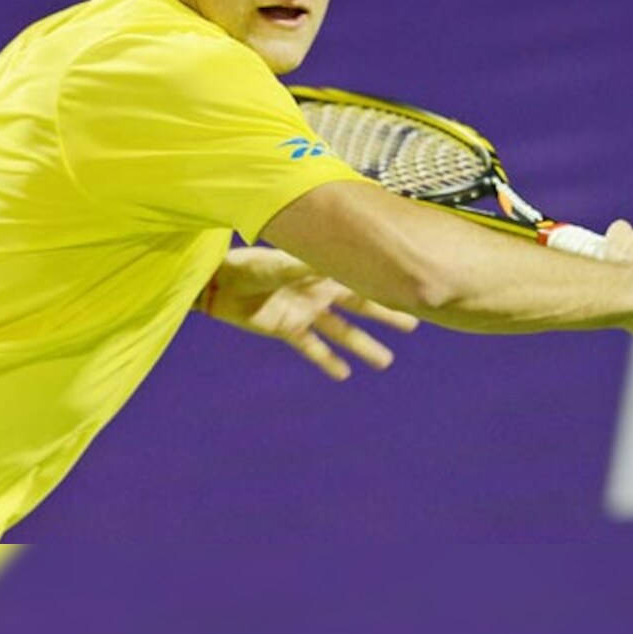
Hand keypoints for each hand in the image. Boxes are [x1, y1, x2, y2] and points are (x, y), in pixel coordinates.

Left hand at [196, 246, 419, 380]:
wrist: (219, 282)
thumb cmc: (251, 263)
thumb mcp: (285, 262)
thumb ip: (313, 264)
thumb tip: (345, 259)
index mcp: (322, 270)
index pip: (359, 277)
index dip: (382, 283)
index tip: (409, 287)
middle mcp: (319, 291)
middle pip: (359, 306)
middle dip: (385, 314)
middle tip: (413, 324)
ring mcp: (306, 312)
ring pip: (341, 332)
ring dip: (362, 346)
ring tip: (385, 361)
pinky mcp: (289, 330)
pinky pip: (313, 348)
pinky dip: (327, 361)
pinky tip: (344, 374)